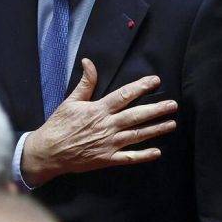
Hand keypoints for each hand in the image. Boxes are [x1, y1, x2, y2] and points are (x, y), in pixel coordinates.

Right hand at [21, 58, 177, 186]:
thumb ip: (85, 82)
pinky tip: (157, 152)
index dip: (141, 87)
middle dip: (156, 109)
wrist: (49, 151)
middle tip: (173, 105)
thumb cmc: (59, 124)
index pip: (124, 95)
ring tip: (171, 124)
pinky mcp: (107, 159)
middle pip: (136, 116)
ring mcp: (109, 144)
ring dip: (155, 129)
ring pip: (137, 135)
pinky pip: (129, 158)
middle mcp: (107, 126)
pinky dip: (143, 156)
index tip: (155, 81)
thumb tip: (88, 61)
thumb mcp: (71, 101)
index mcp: (99, 109)